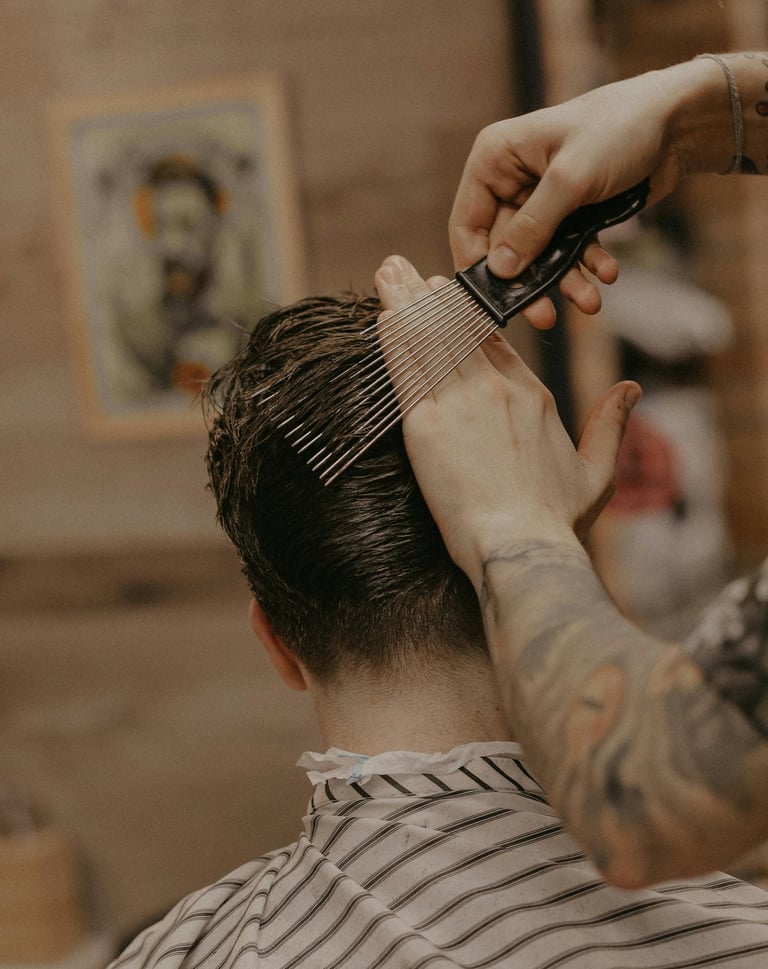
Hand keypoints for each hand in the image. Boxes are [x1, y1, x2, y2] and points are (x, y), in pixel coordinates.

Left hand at [375, 255, 640, 589]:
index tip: (446, 293)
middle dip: (426, 296)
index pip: (492, 342)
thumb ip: (611, 425)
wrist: (523, 548)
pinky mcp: (428, 426)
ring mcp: (462, 403)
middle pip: (457, 329)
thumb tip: (632, 389)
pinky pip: (409, 371)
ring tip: (386, 274)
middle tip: (401, 268)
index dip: (465, 315)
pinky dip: (395, 341)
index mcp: (531, 396)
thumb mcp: (597, 472)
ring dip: (404, 303)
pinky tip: (381, 316)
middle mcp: (496, 390)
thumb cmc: (556, 522)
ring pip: (431, 340)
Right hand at [448, 62, 719, 327]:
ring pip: (540, 256)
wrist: (678, 121)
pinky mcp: (571, 213)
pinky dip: (587, 265)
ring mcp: (542, 200)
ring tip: (589, 301)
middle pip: (505, 249)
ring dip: (564, 281)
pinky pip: (569, 250)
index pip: (467, 223)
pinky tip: (608, 273)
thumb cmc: (619, 129)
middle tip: (544, 317)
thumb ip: (532, 227)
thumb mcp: (570, 180)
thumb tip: (500, 270)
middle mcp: (512, 181)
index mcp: (496, 160)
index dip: (476, 265)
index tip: (494, 300)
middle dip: (530, 283)